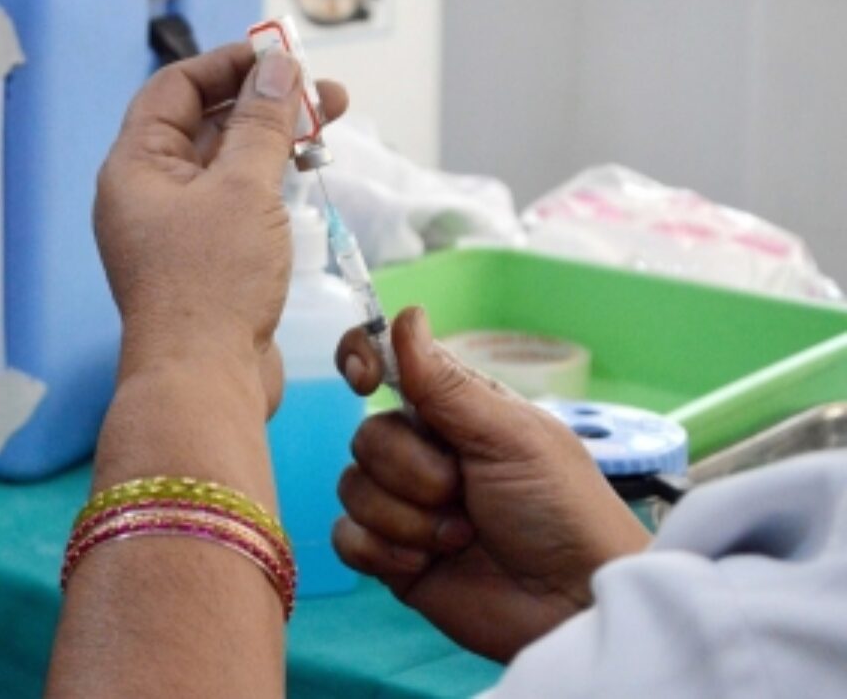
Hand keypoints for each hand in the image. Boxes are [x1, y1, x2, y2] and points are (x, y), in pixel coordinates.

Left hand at [94, 42, 346, 416]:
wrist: (205, 382)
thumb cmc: (212, 284)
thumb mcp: (244, 189)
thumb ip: (263, 122)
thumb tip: (278, 67)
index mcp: (136, 166)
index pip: (177, 88)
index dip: (229, 64)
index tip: (282, 55)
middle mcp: (150, 194)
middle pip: (207, 124)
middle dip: (266, 103)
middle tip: (326, 94)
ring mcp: (178, 230)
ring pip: (228, 165)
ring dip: (274, 141)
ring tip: (328, 128)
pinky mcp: (207, 261)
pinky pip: (237, 203)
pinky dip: (270, 183)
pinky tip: (306, 175)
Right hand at [332, 308, 650, 661]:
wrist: (573, 605)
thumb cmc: (561, 508)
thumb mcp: (511, 436)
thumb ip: (447, 385)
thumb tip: (406, 314)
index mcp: (454, 409)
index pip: (386, 363)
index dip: (361, 360)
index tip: (364, 380)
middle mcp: (423, 451)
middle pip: (366, 436)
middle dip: (412, 471)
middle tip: (465, 493)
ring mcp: (406, 505)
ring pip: (352, 487)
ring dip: (407, 518)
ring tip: (461, 536)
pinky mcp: (392, 557)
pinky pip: (347, 538)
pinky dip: (383, 552)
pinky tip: (425, 564)